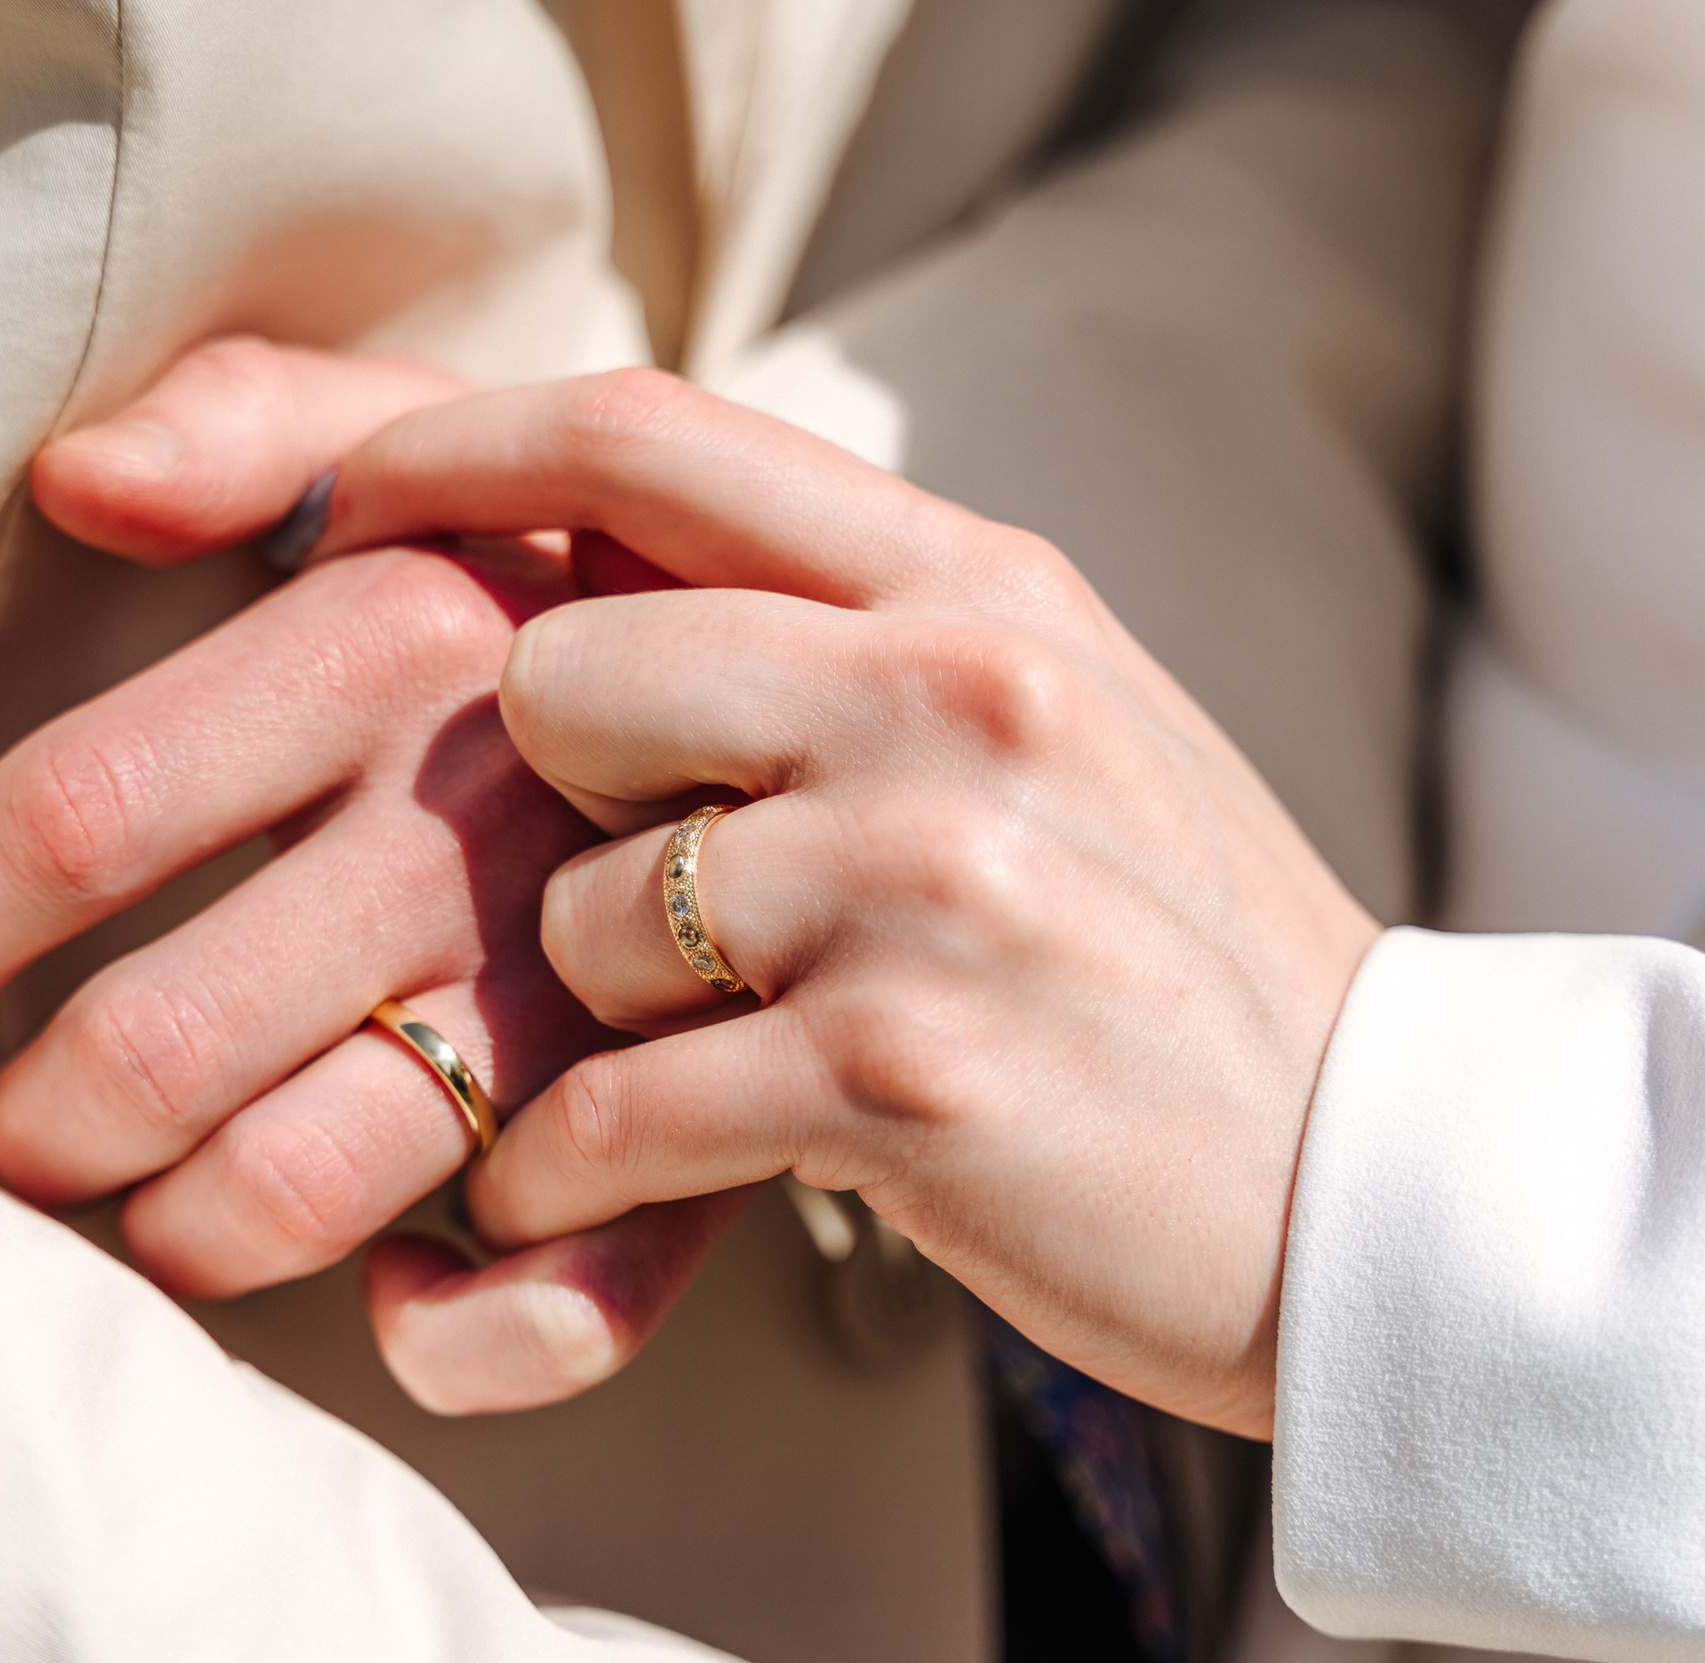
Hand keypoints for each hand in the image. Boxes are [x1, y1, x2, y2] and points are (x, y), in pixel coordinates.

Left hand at [0, 341, 747, 1411]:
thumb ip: (258, 417)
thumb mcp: (443, 441)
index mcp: (403, 636)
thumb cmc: (576, 573)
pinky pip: (567, 1296)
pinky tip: (397, 1306)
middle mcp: (487, 820)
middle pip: (155, 1041)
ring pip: (308, 1181)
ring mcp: (603, 985)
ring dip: (180, 1235)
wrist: (872, 685)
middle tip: (3, 1149)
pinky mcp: (716, 1118)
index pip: (76, 814)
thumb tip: (73, 482)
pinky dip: (457, 1337)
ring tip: (147, 1222)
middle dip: (25, 1131)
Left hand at [322, 370, 1382, 1437]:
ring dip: (595, 1019)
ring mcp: (934, 880)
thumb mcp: (1044, 723)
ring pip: (580, 916)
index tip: (336, 506)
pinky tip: (625, 1186)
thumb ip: (848, 634)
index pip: (648, 435)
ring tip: (711, 1066)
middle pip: (557, 676)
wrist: (1368, 1178)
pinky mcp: (902, 1074)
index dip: (449, 454)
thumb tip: (587, 584)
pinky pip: (610, 1109)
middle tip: (647, 900)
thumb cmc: (1163, 952)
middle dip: (553, 809)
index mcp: (974, 586)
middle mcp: (952, 694)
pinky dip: (570, 1172)